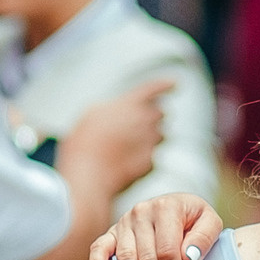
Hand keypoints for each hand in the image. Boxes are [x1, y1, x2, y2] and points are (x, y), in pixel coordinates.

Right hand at [57, 77, 171, 199]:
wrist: (88, 176)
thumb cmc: (85, 144)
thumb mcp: (93, 114)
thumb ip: (114, 107)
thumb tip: (124, 110)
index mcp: (131, 103)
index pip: (154, 88)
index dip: (165, 84)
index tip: (175, 83)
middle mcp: (146, 120)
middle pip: (160, 113)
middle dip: (151, 118)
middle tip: (133, 127)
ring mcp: (151, 143)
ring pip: (159, 136)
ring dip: (148, 138)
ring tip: (124, 148)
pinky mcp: (151, 163)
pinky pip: (152, 158)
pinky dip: (141, 160)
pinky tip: (123, 164)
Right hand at [87, 193, 223, 259]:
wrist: (175, 205)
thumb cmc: (194, 220)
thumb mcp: (210, 220)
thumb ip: (204, 237)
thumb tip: (189, 258)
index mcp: (167, 208)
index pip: (169, 250)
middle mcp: (142, 213)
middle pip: (147, 259)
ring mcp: (124, 222)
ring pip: (126, 259)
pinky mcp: (111, 232)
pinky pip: (99, 248)